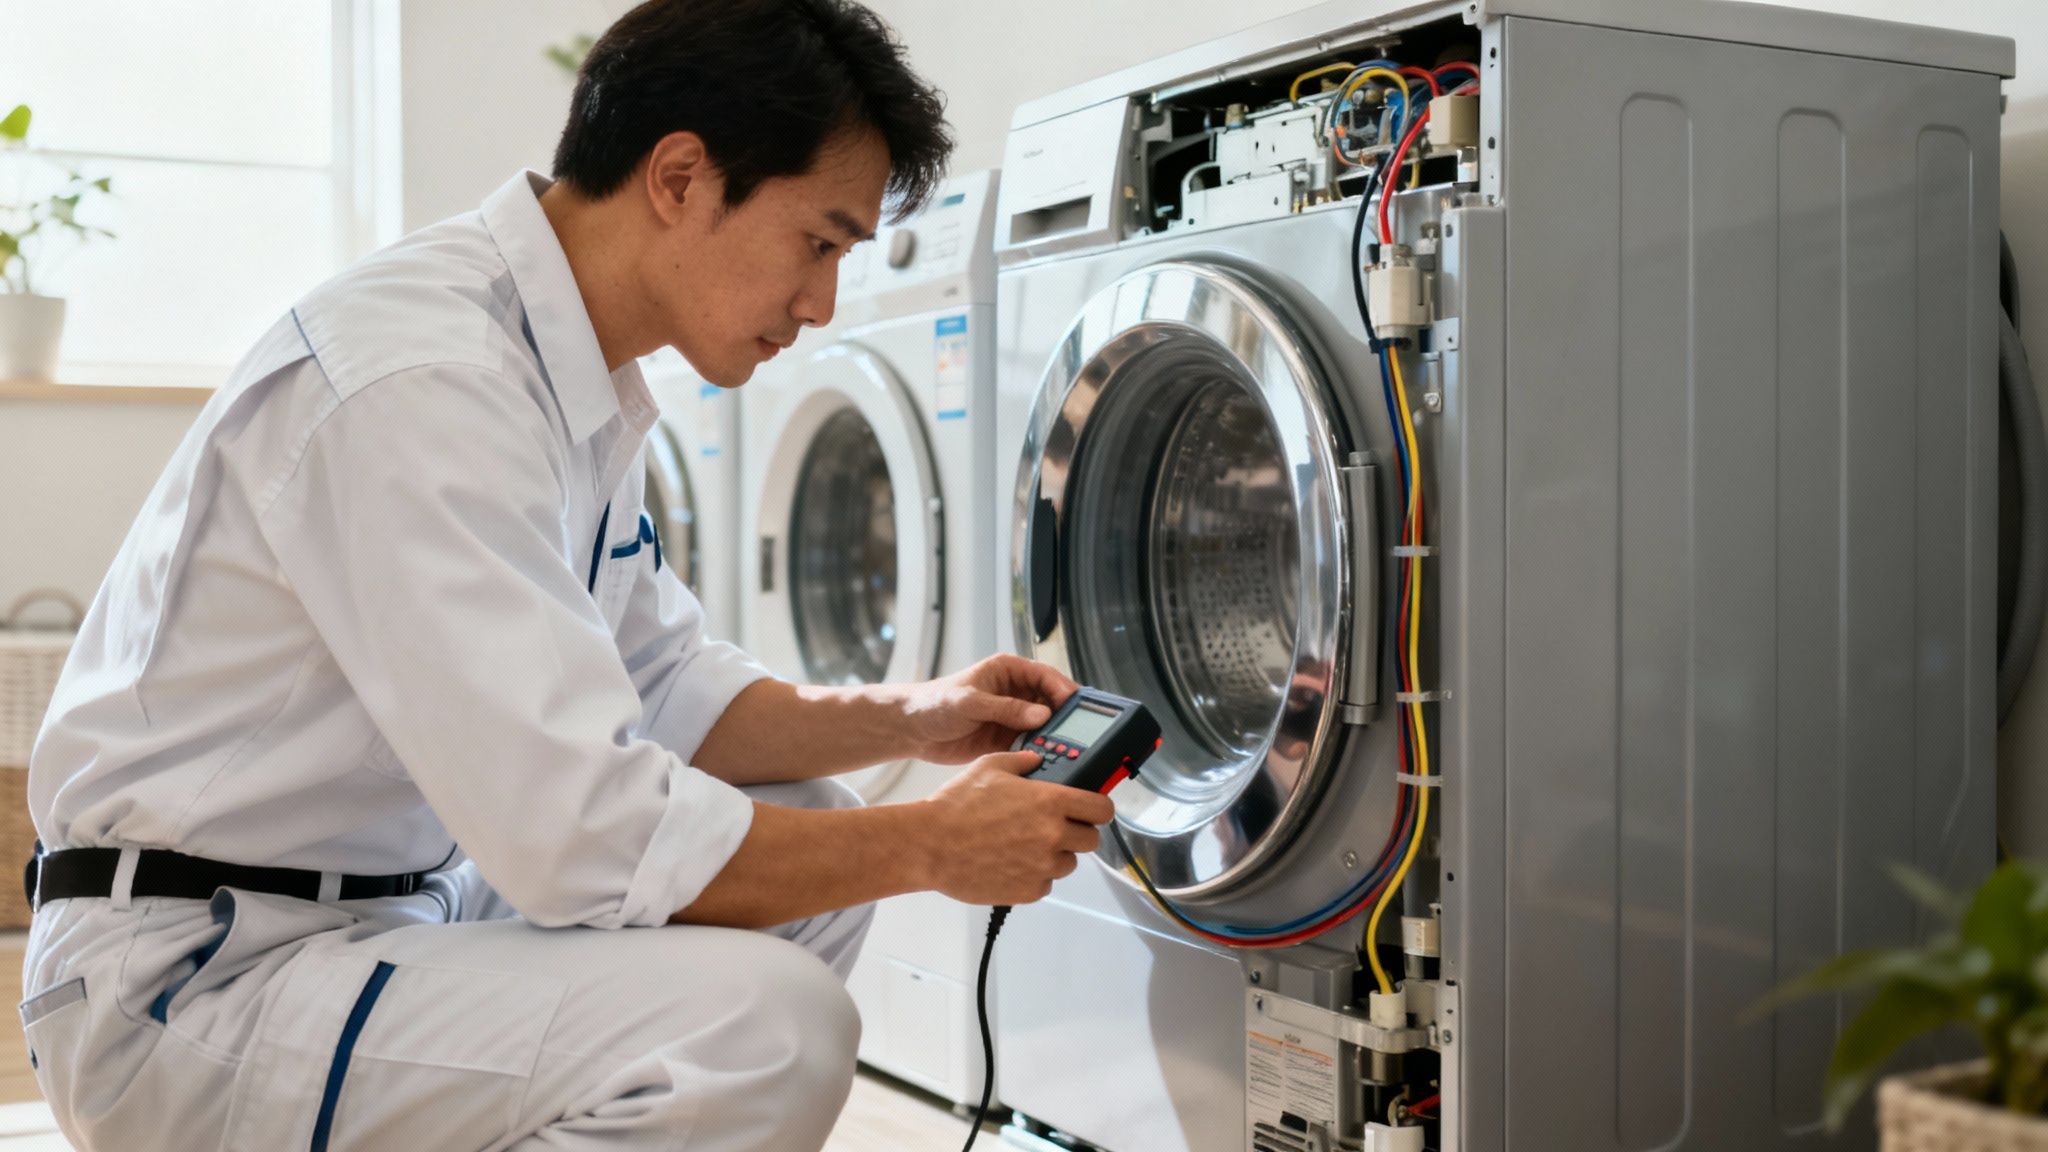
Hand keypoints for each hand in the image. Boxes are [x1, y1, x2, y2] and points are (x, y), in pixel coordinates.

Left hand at [900, 653, 1078, 764]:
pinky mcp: (1007, 739)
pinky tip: (1046, 761)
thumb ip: (1006, 708)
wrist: (912, 730)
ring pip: (1044, 726)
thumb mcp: (970, 702)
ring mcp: (1012, 717)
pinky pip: (1031, 745)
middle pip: (1051, 702)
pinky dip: (1040, 752)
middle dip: (1064, 717)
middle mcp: (1015, 693)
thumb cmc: (935, 703)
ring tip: (1065, 751)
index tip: (1076, 705)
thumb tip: (1041, 714)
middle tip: (1078, 734)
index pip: (1045, 676)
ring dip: (1053, 737)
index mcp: (1008, 672)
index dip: (1063, 689)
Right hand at [918, 751, 1115, 905]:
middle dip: (1076, 832)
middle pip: (1090, 839)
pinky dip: (1033, 876)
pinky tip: (1010, 863)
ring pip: (1067, 863)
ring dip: (1054, 855)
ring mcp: (1042, 866)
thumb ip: (1022, 762)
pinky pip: (1044, 884)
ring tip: (1024, 846)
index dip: (1099, 808)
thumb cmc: (956, 807)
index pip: (1102, 809)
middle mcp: (1053, 835)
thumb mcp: (990, 767)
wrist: (930, 845)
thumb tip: (1036, 761)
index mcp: (1050, 802)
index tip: (1092, 810)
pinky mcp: (1028, 890)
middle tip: (1054, 827)